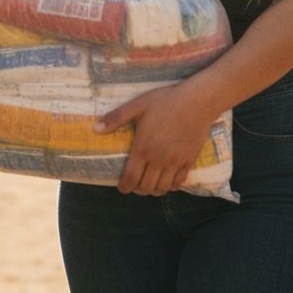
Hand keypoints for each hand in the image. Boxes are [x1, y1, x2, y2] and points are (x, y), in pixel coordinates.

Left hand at [95, 84, 212, 195]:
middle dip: (137, 190)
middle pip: (146, 187)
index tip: (121, 187)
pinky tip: (166, 181)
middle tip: (134, 185)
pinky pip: (179, 182)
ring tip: (148, 185)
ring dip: (153, 190)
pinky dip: (171, 186)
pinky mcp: (189, 161)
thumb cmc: (165, 101)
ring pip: (163, 188)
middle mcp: (159, 159)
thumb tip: (96, 129)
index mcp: (143, 148)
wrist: (197, 101)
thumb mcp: (137, 105)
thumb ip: (116, 118)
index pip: (131, 178)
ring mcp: (176, 162)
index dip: (124, 187)